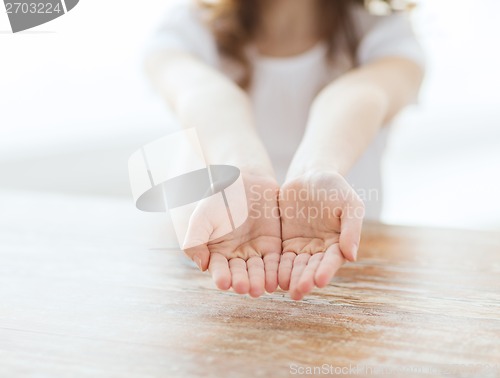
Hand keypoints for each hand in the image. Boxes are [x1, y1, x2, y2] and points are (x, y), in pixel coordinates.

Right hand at [183, 172, 280, 297]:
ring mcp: (254, 252)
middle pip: (239, 273)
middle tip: (245, 288)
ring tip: (261, 288)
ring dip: (259, 280)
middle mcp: (235, 256)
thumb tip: (201, 265)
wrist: (246, 179)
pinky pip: (275, 262)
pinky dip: (276, 272)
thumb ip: (195, 240)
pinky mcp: (273, 246)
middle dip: (242, 281)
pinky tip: (277, 281)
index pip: (219, 268)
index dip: (221, 276)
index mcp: (217, 252)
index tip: (223, 283)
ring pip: (258, 271)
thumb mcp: (202, 216)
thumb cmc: (219, 197)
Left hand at [278, 171, 364, 299]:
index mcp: (338, 243)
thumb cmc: (334, 187)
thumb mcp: (349, 203)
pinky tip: (269, 276)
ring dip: (289, 278)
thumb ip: (352, 228)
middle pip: (311, 268)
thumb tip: (352, 256)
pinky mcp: (284, 242)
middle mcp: (320, 250)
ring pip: (295, 266)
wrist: (310, 175)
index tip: (319, 281)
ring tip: (282, 288)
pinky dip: (276, 267)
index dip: (326, 271)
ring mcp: (301, 247)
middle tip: (297, 291)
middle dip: (305, 280)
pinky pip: (279, 257)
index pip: (332, 260)